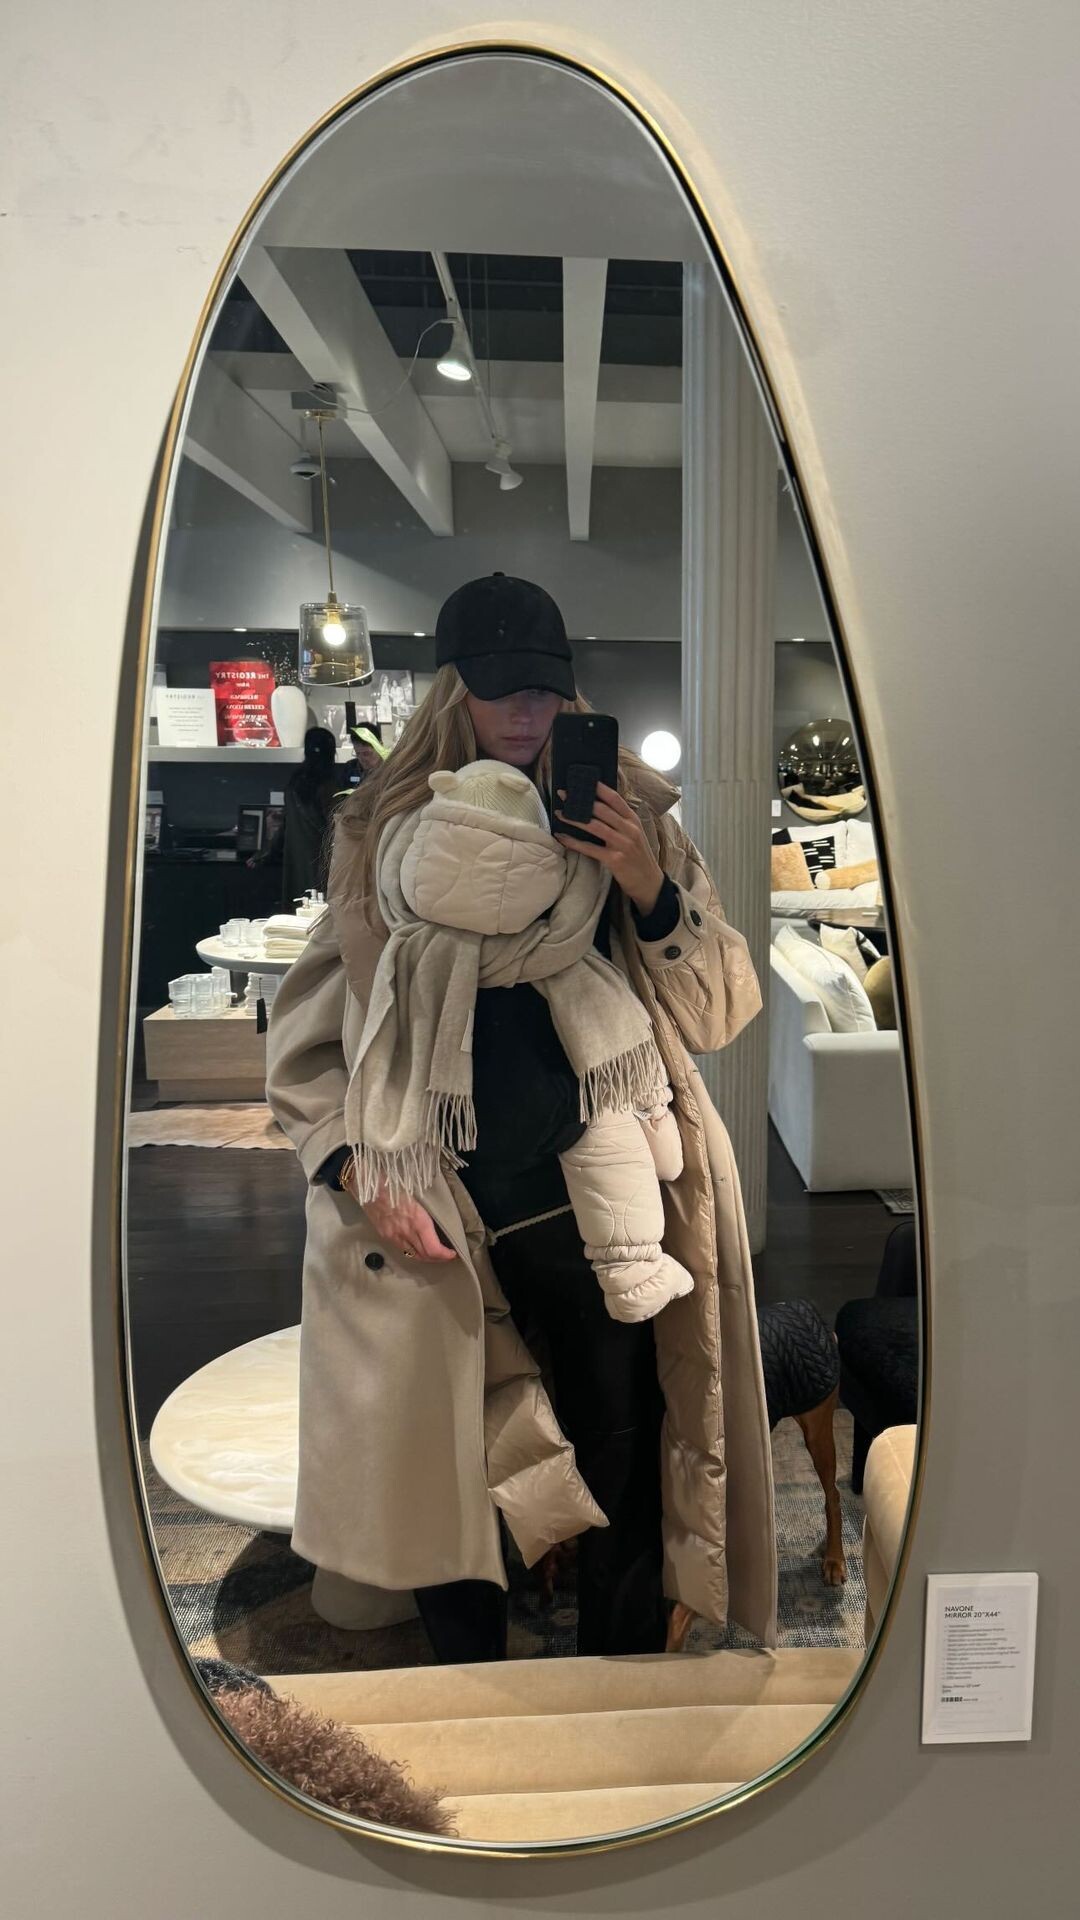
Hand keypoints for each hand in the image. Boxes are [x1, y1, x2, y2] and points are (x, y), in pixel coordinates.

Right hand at [352, 1169, 455, 1262]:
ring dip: (425, 1257)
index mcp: (418, 1221)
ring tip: (434, 1253)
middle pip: (424, 1256)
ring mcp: (393, 1235)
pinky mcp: (383, 1234)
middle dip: (438, 1258)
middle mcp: (405, 1232)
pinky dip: (412, 1251)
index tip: (453, 1253)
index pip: (433, 1249)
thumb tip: (440, 1220)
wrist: (367, 1181)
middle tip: (446, 1255)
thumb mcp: (418, 1193)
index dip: (445, 1255)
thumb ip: (428, 1210)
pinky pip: (401, 1248)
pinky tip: (416, 1245)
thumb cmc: (395, 1180)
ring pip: (412, 1255)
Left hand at [556, 782, 663, 914]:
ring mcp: (623, 844)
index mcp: (633, 820)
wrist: (649, 882)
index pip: (615, 799)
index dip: (599, 788)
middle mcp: (629, 829)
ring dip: (574, 818)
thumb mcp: (634, 834)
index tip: (583, 780)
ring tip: (560, 813)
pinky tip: (562, 837)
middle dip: (581, 800)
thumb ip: (619, 821)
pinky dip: (574, 842)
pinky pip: (590, 848)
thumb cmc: (637, 856)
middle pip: (602, 810)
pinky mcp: (615, 860)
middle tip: (564, 793)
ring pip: (594, 826)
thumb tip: (596, 808)